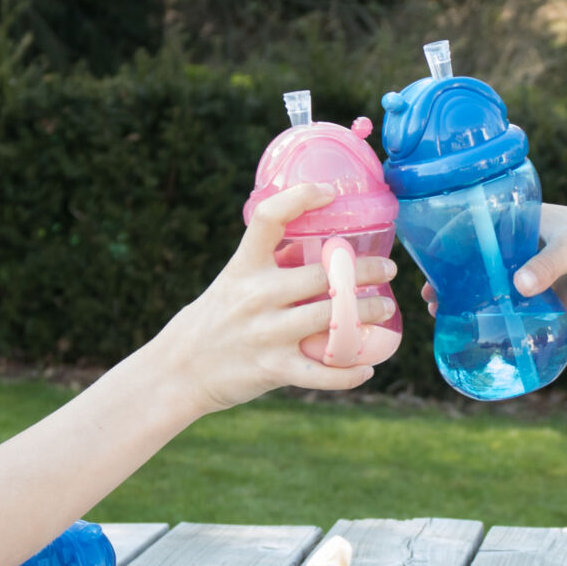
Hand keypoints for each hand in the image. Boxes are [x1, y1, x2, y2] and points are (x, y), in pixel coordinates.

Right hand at [156, 183, 397, 412]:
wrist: (178, 370)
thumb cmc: (216, 319)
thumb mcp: (235, 281)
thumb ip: (273, 264)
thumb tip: (320, 245)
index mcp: (244, 266)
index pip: (268, 218)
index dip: (300, 198)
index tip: (330, 192)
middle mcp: (255, 296)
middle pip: (322, 275)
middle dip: (364, 271)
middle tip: (388, 269)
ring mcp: (265, 334)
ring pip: (331, 319)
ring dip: (367, 314)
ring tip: (386, 309)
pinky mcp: (271, 370)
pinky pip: (320, 373)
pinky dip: (348, 372)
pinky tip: (367, 368)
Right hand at [421, 203, 566, 315]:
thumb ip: (547, 265)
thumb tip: (518, 286)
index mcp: (522, 223)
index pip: (479, 230)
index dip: (453, 244)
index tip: (431, 260)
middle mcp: (523, 249)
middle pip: (481, 264)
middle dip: (456, 279)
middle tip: (432, 296)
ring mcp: (535, 276)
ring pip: (496, 289)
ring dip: (473, 302)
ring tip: (446, 314)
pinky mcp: (549, 300)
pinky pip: (519, 312)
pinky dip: (501, 320)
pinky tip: (482, 331)